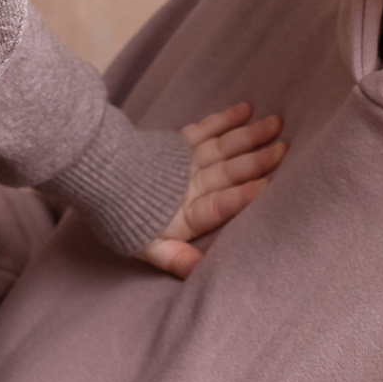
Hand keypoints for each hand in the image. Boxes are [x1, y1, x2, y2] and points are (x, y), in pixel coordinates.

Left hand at [133, 102, 283, 277]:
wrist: (96, 178)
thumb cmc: (124, 218)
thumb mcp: (146, 247)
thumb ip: (175, 259)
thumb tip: (201, 273)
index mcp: (187, 213)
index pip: (220, 205)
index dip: (242, 196)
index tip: (268, 186)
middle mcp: (191, 184)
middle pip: (228, 172)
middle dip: (258, 161)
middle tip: (286, 149)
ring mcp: (186, 160)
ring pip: (223, 147)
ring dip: (250, 136)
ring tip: (277, 124)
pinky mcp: (179, 142)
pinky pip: (207, 128)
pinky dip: (226, 118)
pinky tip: (247, 109)